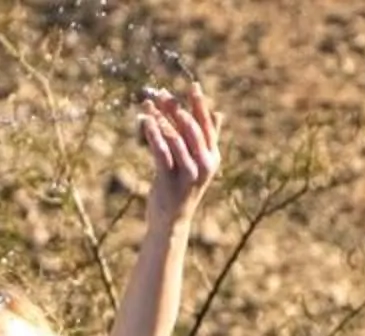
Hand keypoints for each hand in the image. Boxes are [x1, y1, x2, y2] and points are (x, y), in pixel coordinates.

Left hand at [136, 84, 220, 223]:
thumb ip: (206, 139)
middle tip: (162, 93)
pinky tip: (145, 121)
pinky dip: (153, 134)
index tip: (193, 84)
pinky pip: (161, 152)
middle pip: (191, 129)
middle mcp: (204, 165)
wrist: (171, 221)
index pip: (208, 125)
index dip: (200, 105)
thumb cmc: (182, 188)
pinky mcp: (169, 182)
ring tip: (149, 105)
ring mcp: (188, 175)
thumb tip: (219, 113)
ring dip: (161, 119)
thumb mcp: (197, 163)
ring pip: (175, 139)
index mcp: (213, 157)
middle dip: (176, 109)